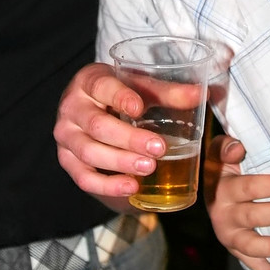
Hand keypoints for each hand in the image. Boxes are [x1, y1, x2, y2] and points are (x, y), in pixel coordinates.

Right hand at [55, 63, 165, 197]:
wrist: (93, 106)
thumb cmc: (120, 93)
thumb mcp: (141, 87)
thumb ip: (169, 92)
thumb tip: (203, 94)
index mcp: (89, 81)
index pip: (102, 87)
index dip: (120, 97)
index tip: (139, 108)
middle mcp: (71, 107)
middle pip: (97, 125)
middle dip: (129, 139)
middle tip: (159, 148)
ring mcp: (66, 136)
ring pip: (89, 152)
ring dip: (120, 162)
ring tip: (149, 168)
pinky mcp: (67, 160)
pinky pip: (83, 177)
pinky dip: (107, 185)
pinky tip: (131, 187)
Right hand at [204, 135, 269, 269]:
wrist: (210, 192)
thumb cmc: (223, 168)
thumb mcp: (219, 153)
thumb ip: (225, 147)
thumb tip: (237, 148)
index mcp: (222, 189)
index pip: (249, 187)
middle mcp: (222, 215)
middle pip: (253, 216)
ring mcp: (229, 236)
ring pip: (251, 245)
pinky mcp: (236, 251)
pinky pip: (252, 265)